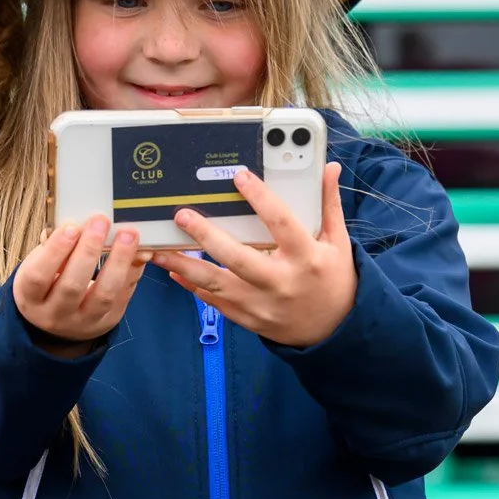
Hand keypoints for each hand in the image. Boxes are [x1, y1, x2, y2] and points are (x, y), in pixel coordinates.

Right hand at [12, 216, 147, 354]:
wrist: (58, 321)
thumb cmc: (47, 282)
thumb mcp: (39, 264)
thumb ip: (54, 245)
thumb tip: (75, 221)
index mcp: (30, 297)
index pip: (39, 276)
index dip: (55, 251)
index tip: (71, 227)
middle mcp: (54, 314)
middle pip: (72, 286)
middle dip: (89, 251)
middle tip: (101, 222)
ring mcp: (83, 322)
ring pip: (103, 295)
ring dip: (118, 261)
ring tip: (128, 235)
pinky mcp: (108, 321)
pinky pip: (123, 296)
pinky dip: (132, 271)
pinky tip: (139, 251)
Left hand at [153, 163, 355, 347]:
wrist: (336, 331)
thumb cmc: (334, 279)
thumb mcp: (338, 242)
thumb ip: (329, 204)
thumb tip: (329, 167)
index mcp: (307, 258)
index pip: (281, 223)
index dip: (261, 198)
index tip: (240, 177)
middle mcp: (282, 283)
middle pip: (239, 258)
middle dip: (207, 237)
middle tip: (182, 215)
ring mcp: (263, 305)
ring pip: (218, 285)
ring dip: (186, 266)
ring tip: (160, 250)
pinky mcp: (250, 320)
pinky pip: (217, 303)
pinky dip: (193, 287)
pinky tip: (174, 271)